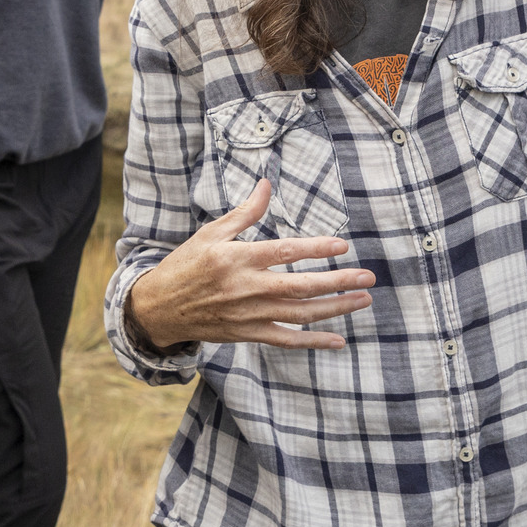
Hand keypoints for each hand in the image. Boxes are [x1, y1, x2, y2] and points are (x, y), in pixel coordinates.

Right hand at [126, 179, 374, 351]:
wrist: (158, 308)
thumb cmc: (185, 265)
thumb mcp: (210, 234)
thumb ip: (244, 213)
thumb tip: (267, 184)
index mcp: (236, 258)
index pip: (284, 252)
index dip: (316, 248)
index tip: (343, 245)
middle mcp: (245, 288)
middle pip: (300, 286)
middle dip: (338, 282)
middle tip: (368, 277)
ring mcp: (248, 314)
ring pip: (299, 314)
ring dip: (335, 309)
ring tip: (363, 301)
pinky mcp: (247, 334)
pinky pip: (285, 340)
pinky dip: (312, 342)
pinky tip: (338, 340)